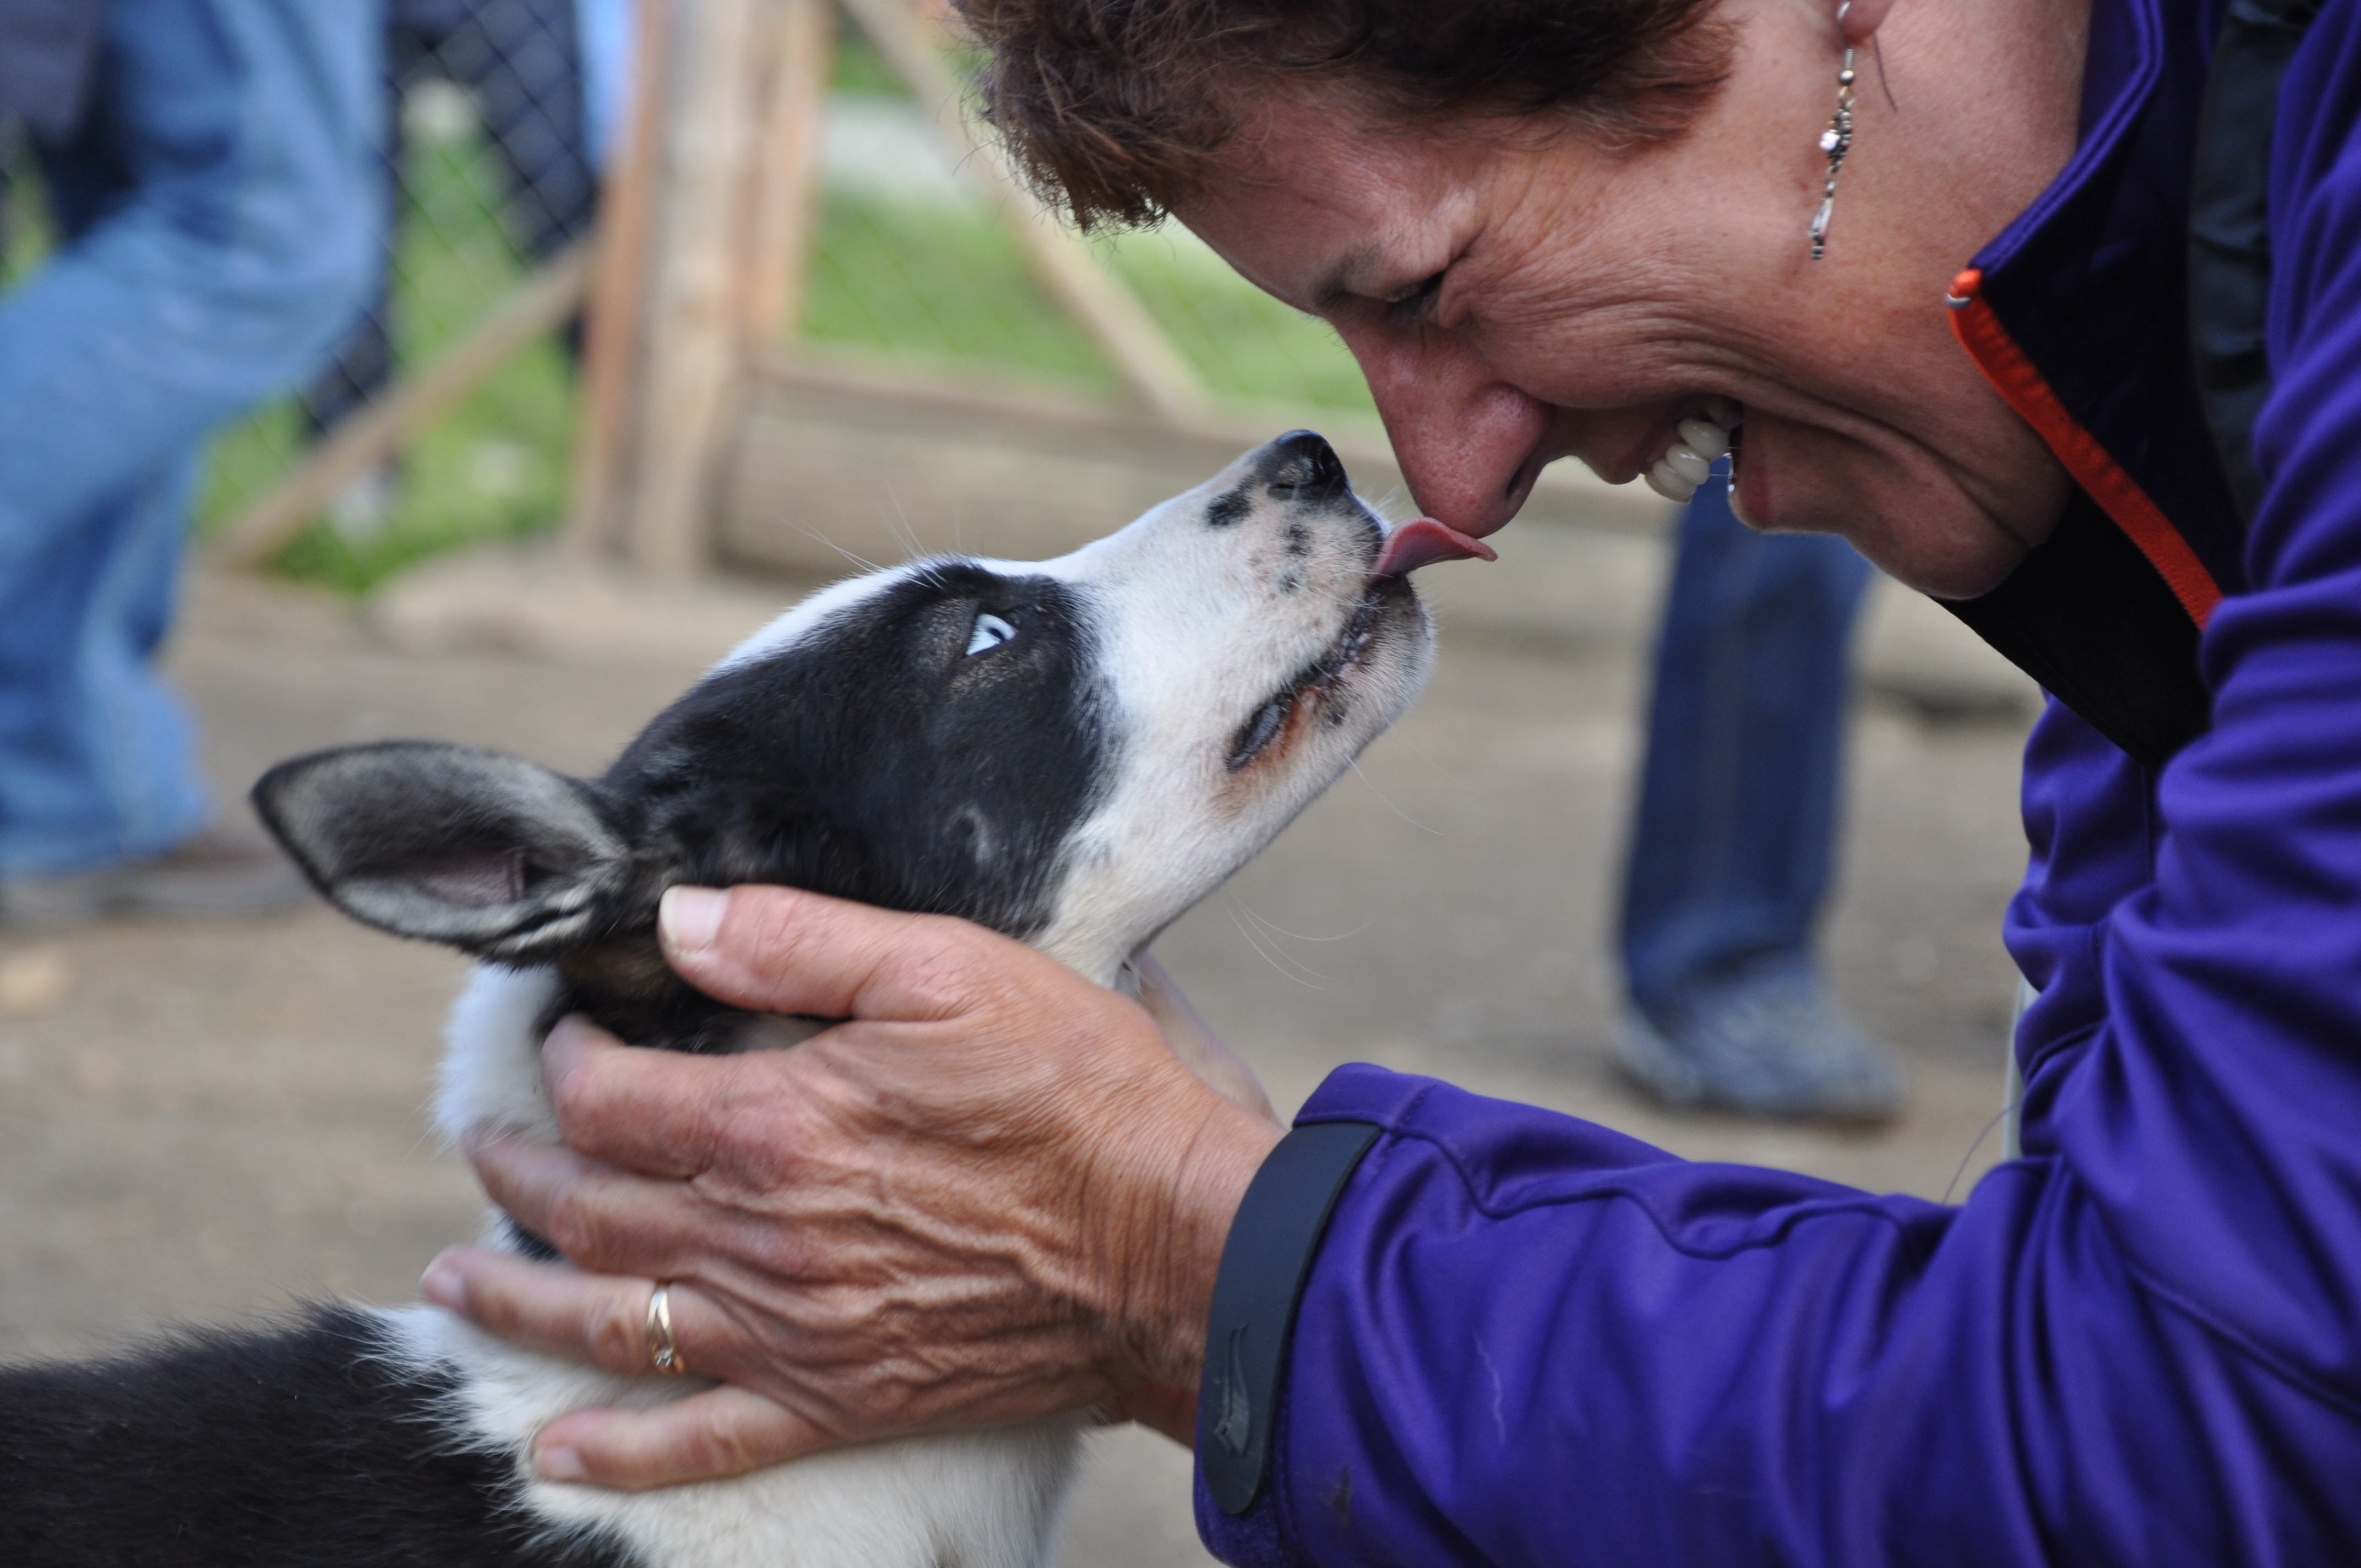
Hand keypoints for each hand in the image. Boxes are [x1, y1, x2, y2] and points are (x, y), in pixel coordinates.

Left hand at [419, 885, 1282, 1489]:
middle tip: (483, 1143)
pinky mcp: (839, 1399)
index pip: (614, 1097)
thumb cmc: (1076, 1096)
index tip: (567, 1035)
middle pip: (587, 1209)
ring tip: (450, 1280)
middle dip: (517, 1168)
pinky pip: (700, 1441)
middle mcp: (757, 1239)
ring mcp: (791, 1331)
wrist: (1172, 1244)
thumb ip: (804, 941)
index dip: (568, 1060)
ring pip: (611, 1320)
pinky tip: (551, 1449)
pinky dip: (617, 1452)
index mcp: (774, 1125)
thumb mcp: (951, 970)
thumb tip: (681, 923)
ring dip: (517, 1299)